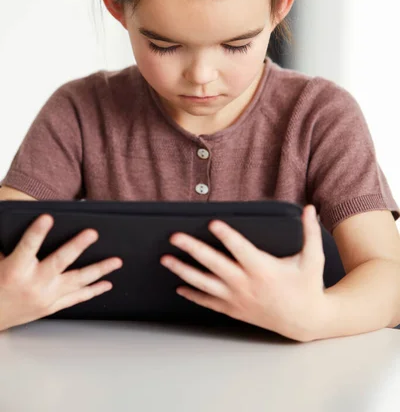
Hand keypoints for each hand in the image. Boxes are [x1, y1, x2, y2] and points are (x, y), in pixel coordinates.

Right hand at [0, 214, 122, 330]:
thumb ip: (12, 245)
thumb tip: (27, 221)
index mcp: (15, 270)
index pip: (27, 247)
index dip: (37, 232)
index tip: (46, 217)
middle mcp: (33, 284)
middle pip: (59, 262)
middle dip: (77, 246)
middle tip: (92, 233)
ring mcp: (45, 297)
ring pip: (76, 281)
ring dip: (99, 270)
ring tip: (115, 261)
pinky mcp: (52, 306)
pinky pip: (76, 298)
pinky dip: (93, 291)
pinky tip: (107, 283)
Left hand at [160, 205, 327, 341]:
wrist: (305, 322)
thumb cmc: (308, 287)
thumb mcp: (313, 259)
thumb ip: (309, 232)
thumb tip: (310, 208)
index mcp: (264, 269)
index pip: (240, 249)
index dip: (226, 235)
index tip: (212, 222)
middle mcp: (246, 284)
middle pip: (214, 264)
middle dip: (192, 249)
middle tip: (175, 237)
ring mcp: (238, 299)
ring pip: (204, 284)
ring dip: (183, 271)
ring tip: (165, 260)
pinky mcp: (235, 310)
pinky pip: (209, 303)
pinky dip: (193, 295)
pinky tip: (179, 287)